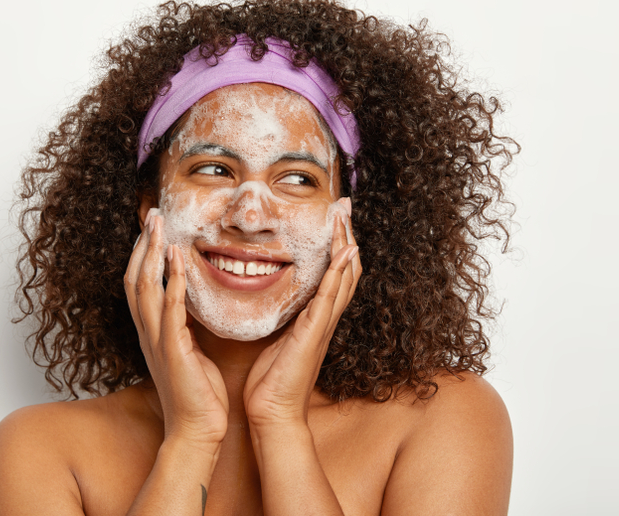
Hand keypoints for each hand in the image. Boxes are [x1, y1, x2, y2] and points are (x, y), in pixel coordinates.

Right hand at [125, 212, 228, 448]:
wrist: (199, 429)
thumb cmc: (199, 393)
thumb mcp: (190, 351)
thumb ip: (186, 327)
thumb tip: (191, 304)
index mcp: (153, 333)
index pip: (139, 285)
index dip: (143, 254)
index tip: (152, 228)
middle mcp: (149, 333)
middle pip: (134, 279)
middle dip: (142, 244)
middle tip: (152, 214)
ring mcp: (157, 341)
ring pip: (144, 289)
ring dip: (151, 254)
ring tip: (159, 226)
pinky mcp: (173, 350)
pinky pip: (170, 310)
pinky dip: (172, 282)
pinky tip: (178, 260)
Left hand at [243, 202, 360, 429]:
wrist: (273, 412)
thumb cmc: (271, 380)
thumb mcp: (278, 338)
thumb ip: (284, 317)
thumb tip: (273, 294)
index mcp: (316, 319)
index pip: (334, 275)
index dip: (337, 246)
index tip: (334, 219)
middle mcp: (325, 319)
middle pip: (347, 270)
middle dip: (347, 236)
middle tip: (345, 207)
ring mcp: (323, 326)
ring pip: (345, 278)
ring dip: (346, 246)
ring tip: (345, 218)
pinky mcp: (315, 334)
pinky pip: (331, 298)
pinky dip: (339, 274)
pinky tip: (344, 253)